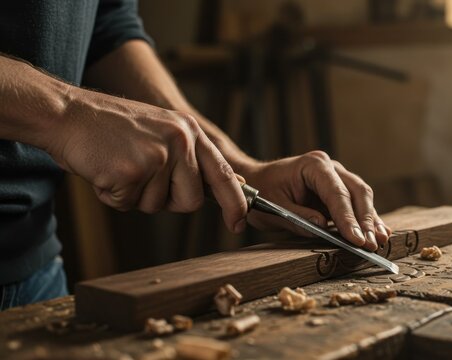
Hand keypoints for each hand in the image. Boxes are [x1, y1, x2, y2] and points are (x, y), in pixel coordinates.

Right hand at [46, 89, 247, 232]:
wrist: (67, 113)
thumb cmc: (112, 129)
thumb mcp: (162, 132)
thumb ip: (190, 159)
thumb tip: (224, 187)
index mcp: (190, 132)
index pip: (224, 173)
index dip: (234, 202)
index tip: (238, 223)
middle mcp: (180, 141)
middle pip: (190, 201)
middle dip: (166, 200)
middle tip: (139, 175)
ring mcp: (158, 155)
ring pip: (156, 206)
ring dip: (133, 196)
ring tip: (118, 165)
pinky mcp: (132, 170)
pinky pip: (127, 204)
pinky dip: (111, 195)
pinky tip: (104, 169)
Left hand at [241, 151, 390, 250]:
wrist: (257, 181)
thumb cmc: (263, 192)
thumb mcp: (274, 208)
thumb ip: (298, 217)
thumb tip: (322, 227)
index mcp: (313, 165)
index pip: (337, 193)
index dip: (348, 218)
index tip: (356, 240)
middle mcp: (330, 166)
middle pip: (357, 192)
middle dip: (365, 220)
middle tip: (370, 244)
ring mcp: (337, 175)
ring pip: (362, 196)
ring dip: (371, 220)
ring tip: (379, 241)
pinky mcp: (340, 188)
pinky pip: (357, 203)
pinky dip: (368, 218)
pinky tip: (380, 233)